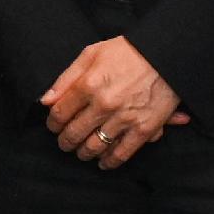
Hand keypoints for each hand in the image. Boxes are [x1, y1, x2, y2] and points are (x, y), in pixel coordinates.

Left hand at [43, 37, 185, 168]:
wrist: (167, 55)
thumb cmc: (128, 51)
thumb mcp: (92, 54)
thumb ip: (66, 78)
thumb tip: (45, 100)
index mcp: (88, 85)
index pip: (58, 114)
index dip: (52, 123)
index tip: (54, 126)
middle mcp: (104, 104)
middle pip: (73, 133)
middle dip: (65, 141)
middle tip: (65, 142)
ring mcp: (124, 119)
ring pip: (94, 147)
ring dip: (84, 153)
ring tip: (82, 152)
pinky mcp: (144, 129)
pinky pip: (122, 153)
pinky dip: (109, 162)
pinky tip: (103, 162)